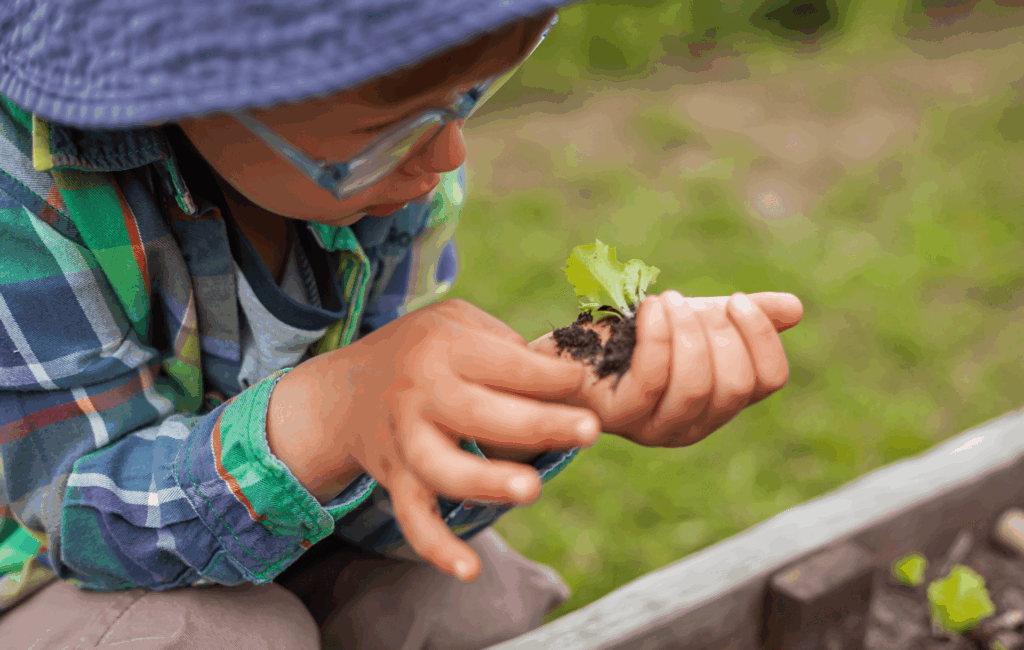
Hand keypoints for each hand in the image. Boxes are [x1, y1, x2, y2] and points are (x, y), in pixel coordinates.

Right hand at [266, 299, 600, 581]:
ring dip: (486, 481)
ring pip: (442, 467)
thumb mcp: (456, 323)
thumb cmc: (421, 351)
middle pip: (478, 412)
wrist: (344, 392)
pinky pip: (413, 517)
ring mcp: (406, 439)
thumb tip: (565, 381)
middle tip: (589, 430)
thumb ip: (504, 344)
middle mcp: (421, 394)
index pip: (503, 361)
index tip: (582, 382)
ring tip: (531, 489)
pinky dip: (436, 545)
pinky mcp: (396, 478)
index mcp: (445, 348)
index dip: (547, 373)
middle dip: (536, 423)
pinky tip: (469, 569)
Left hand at [530, 291, 802, 447]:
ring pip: (695, 386)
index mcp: (718, 402)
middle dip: (719, 332)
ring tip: (667, 300)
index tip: (736, 300)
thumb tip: (795, 309)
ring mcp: (653, 427)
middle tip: (691, 302)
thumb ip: (739, 317)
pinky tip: (650, 309)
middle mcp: (692, 424)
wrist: (563, 347)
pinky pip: (651, 381)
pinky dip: (657, 337)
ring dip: (685, 331)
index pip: (768, 381)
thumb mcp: (691, 320)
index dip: (761, 337)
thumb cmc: (629, 335)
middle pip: (734, 385)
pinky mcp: (616, 417)